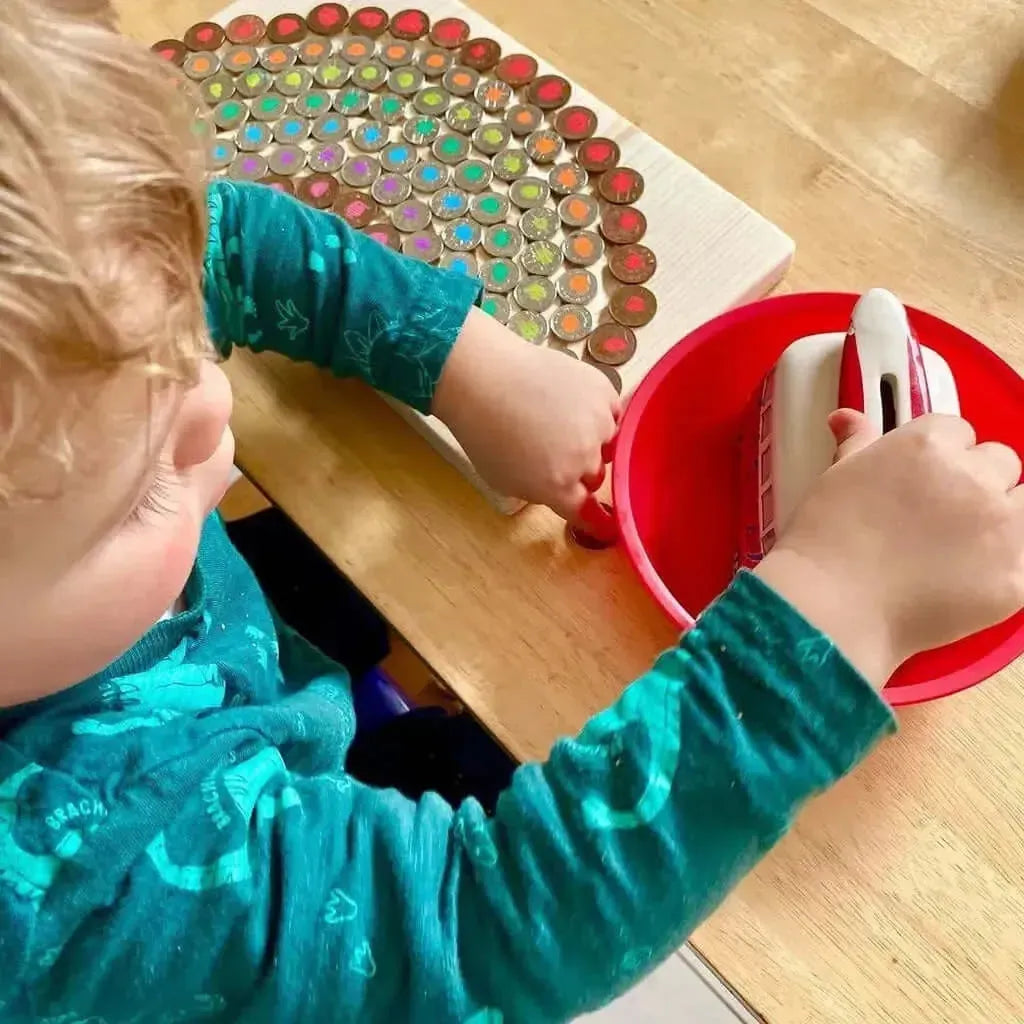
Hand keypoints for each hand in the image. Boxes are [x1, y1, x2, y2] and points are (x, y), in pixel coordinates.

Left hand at [432, 307, 619, 531]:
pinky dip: (598, 413)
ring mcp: (598, 422)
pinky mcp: (603, 390)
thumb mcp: (504, 480)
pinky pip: (612, 412)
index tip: (606, 526)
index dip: (598, 522)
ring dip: (591, 440)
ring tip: (561, 421)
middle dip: (581, 472)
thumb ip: (541, 492)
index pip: (589, 515)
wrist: (483, 375)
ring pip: (608, 443)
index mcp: (558, 486)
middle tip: (557, 453)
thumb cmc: (483, 431)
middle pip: (596, 477)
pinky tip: (573, 403)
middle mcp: (584, 459)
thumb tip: (561, 490)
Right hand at [755, 410, 1023, 686]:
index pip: (957, 431)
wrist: (833, 606)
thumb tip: (847, 418)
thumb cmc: (825, 541)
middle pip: (1000, 461)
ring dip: (1001, 517)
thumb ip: (857, 442)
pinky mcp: (1016, 576)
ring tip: (961, 547)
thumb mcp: (835, 478)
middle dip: (976, 481)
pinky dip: (1004, 565)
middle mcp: (973, 477)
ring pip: (1023, 504)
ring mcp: (1001, 527)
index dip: (939, 456)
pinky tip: (970, 579)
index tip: (920, 480)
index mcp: (927, 445)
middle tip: (940, 514)